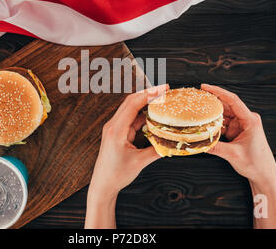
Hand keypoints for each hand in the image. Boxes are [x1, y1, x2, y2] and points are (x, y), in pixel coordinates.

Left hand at [85, 84, 168, 227]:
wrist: (102, 185)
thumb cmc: (116, 175)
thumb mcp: (140, 162)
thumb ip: (157, 150)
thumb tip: (173, 141)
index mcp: (116, 130)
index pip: (133, 104)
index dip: (149, 94)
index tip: (163, 89)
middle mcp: (113, 126)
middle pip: (131, 102)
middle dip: (148, 94)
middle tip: (165, 90)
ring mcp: (114, 128)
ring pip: (131, 109)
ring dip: (146, 103)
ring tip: (162, 100)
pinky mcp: (116, 132)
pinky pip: (131, 119)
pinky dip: (143, 115)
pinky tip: (154, 115)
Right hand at [201, 84, 275, 184]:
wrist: (264, 175)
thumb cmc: (256, 164)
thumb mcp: (233, 155)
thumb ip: (215, 147)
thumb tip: (199, 142)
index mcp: (250, 120)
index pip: (233, 100)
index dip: (218, 92)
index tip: (205, 87)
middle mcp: (246, 119)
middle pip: (226, 106)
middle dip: (211, 103)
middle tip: (196, 99)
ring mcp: (241, 125)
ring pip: (223, 115)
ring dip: (211, 115)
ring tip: (197, 113)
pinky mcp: (237, 131)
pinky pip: (223, 124)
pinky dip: (214, 125)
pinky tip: (204, 125)